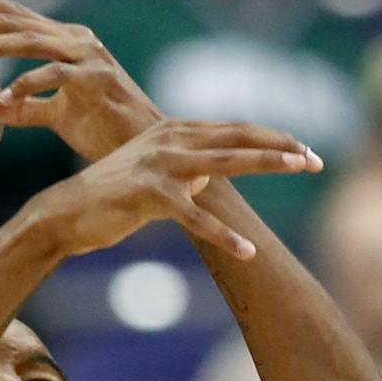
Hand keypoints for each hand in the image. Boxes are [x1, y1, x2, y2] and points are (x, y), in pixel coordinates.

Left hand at [0, 0, 162, 161]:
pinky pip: (55, 76)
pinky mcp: (98, 81)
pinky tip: (3, 98)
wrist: (145, 149)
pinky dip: (28, 85)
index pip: (17, 16)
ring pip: (31, 42)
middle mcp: (76, 40)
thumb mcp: (57, 117)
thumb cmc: (104, 129)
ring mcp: (89, 57)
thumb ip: (25, 108)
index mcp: (65, 42)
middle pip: (17, 21)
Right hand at [32, 119, 317, 261]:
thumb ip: (184, 173)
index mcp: (172, 131)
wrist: (65, 214)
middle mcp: (169, 139)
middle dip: (281, 146)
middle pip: (237, 138)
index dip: (272, 137)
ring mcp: (159, 164)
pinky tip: (246, 251)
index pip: (234, 129)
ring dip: (267, 164)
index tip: (305, 148)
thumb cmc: (112, 199)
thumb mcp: (155, 178)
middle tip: (316, 158)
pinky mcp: (148, 194)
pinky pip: (194, 217)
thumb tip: (208, 179)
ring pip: (224, 163)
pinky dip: (223, 235)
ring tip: (300, 169)